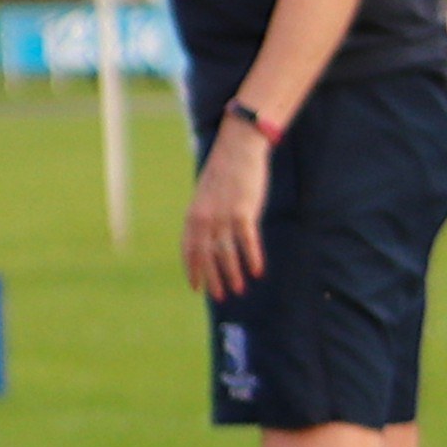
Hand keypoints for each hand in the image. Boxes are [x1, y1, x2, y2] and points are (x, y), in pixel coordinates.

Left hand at [183, 123, 269, 298]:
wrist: (237, 149)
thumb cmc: (225, 172)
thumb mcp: (208, 195)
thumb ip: (206, 215)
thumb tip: (210, 235)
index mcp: (193, 215)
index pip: (189, 249)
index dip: (193, 270)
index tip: (197, 288)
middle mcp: (204, 218)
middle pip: (206, 256)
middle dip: (213, 279)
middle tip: (220, 297)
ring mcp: (223, 215)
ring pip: (225, 252)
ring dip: (232, 274)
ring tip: (239, 291)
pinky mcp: (243, 211)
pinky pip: (247, 241)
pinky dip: (252, 257)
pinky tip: (257, 271)